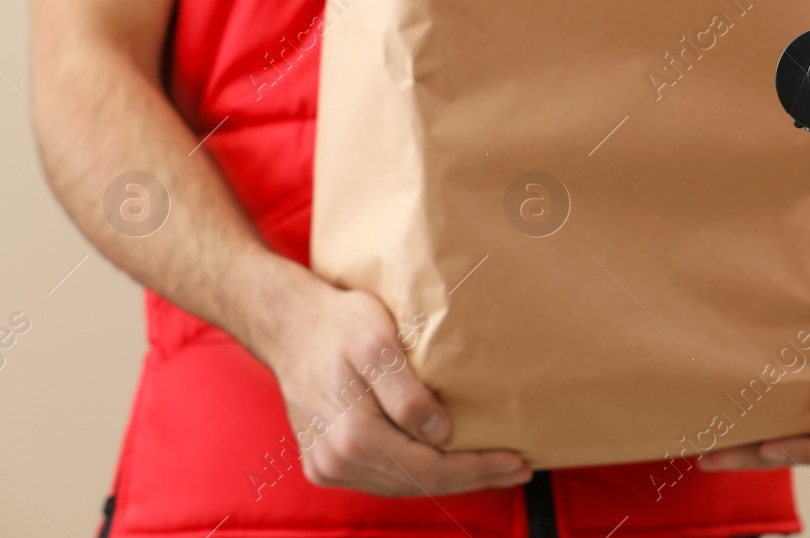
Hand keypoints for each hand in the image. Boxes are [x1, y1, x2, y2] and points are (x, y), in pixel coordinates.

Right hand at [269, 279, 531, 495]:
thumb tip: (441, 434)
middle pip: (422, 483)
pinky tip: (448, 463)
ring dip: (451, 479)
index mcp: (354, 438)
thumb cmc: (338, 325)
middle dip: (475, 478)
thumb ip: (407, 394)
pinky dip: (420, 474)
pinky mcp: (326, 462)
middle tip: (520, 469)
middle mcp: (338, 463)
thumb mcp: (378, 344)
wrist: (289, 325)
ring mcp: (329, 467)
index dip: (479, 468)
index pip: (433, 468)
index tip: (518, 460)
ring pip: (404, 485)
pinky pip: (384, 478)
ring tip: (494, 468)